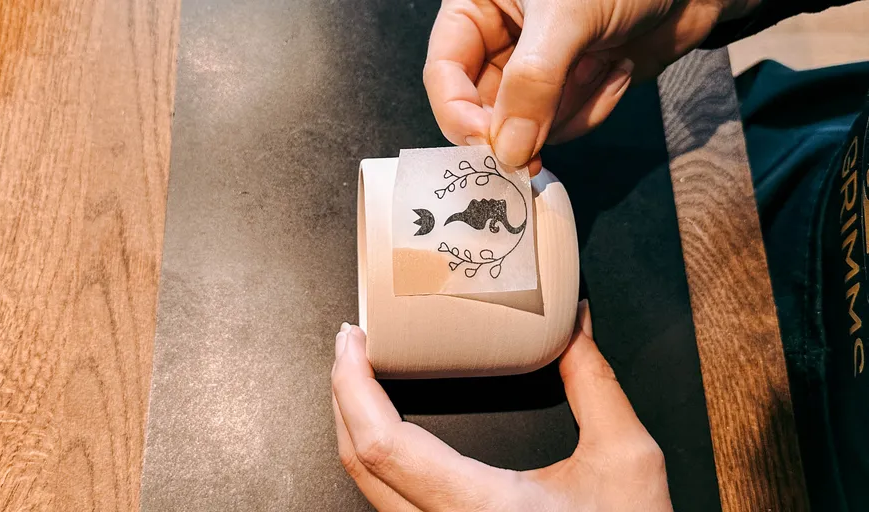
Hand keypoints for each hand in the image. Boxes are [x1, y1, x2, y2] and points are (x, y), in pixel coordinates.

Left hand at [331, 302, 672, 510]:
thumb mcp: (626, 461)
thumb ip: (594, 384)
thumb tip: (572, 326)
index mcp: (483, 507)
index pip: (385, 446)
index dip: (353, 387)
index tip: (354, 342)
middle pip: (359, 462)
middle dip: (343, 393)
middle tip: (352, 342)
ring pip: (368, 485)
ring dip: (355, 422)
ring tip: (362, 374)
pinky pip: (390, 498)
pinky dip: (378, 452)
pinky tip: (388, 424)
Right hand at [423, 0, 758, 169]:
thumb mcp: (568, 16)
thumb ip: (532, 82)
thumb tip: (508, 149)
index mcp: (479, 7)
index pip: (443, 72)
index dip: (459, 113)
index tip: (490, 147)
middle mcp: (500, 39)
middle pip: (481, 107)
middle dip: (520, 123)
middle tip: (540, 144)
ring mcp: (535, 70)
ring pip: (524, 125)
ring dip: (567, 110)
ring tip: (601, 66)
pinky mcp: (569, 90)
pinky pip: (562, 125)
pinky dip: (591, 109)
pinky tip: (615, 71)